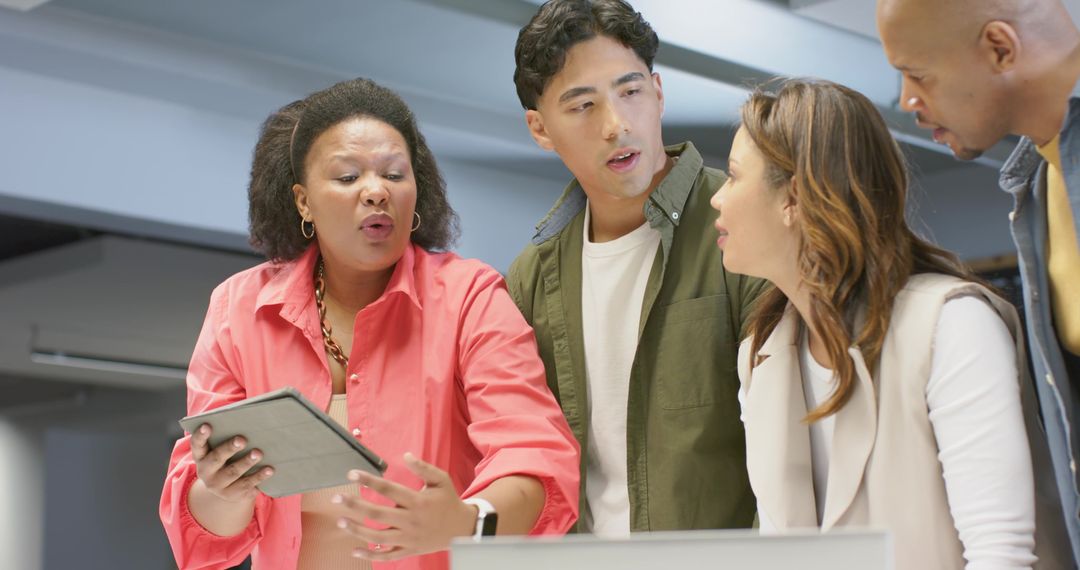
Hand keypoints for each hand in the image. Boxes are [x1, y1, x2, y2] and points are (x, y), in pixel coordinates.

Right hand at [190, 423, 273, 503]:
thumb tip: (248, 423)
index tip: (207, 425)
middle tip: (242, 439)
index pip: (197, 444)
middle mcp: (206, 472)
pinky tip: (269, 469)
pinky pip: (246, 484)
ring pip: (233, 472)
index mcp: (201, 456)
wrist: (228, 488)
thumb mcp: (221, 450)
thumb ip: (227, 438)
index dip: (201, 435)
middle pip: (217, 458)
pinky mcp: (232, 494)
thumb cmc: (227, 460)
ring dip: (246, 462)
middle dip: (229, 448)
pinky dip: (259, 476)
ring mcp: (218, 485)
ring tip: (258, 453)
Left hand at [334, 452, 475, 560]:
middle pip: (377, 514)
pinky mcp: (409, 550)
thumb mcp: (441, 480)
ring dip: (356, 529)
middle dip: (354, 505)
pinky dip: (370, 555)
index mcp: (417, 501)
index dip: (369, 480)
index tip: (352, 473)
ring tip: (340, 521)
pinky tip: (355, 551)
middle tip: (336, 498)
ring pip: (377, 537)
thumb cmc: (449, 500)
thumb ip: (423, 468)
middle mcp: (410, 520)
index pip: (388, 489)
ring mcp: (408, 538)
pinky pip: (387, 556)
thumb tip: (405, 455)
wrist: (462, 529)